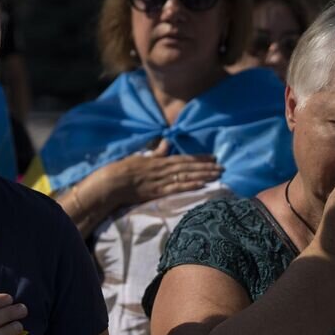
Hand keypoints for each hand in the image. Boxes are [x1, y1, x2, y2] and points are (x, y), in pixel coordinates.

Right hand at [97, 140, 222, 208]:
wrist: (112, 182)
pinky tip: (202, 185)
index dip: (199, 158)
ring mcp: (161, 181)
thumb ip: (156, 152)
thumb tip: (166, 142)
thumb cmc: (124, 169)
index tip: (213, 157)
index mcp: (159, 160)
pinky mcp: (158, 192)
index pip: (183, 158)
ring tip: (218, 175)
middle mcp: (163, 169)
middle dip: (206, 167)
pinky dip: (190, 185)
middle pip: (189, 167)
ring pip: (186, 176)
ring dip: (203, 175)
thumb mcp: (141, 157)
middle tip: (223, 167)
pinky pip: (177, 188)